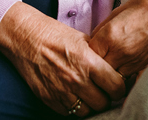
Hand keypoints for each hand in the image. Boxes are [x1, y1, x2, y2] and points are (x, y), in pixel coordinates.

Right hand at [0, 2, 125, 115]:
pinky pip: (68, 112)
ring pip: (86, 111)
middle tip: (106, 91)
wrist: (27, 38)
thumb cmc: (56, 35)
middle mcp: (76, 80)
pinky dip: (75, 107)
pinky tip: (76, 96)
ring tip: (91, 94)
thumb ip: (99, 55)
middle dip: (107, 97)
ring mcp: (62, 92)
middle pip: (102, 103)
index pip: (115, 86)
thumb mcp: (83, 39)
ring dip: (91, 105)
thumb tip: (113, 65)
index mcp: (88, 62)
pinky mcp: (49, 99)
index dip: (120, 87)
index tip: (119, 84)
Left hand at [89, 0, 147, 77]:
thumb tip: (94, 42)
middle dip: (96, 66)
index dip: (86, 54)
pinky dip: (124, 74)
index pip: (87, 56)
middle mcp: (120, 53)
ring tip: (112, 62)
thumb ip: (103, 30)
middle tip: (98, 59)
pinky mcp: (145, 67)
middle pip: (98, 71)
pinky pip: (128, 78)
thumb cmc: (146, 3)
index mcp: (109, 36)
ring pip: (112, 78)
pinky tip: (126, 65)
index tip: (88, 50)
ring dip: (110, 72)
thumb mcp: (118, 12)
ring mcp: (134, 63)